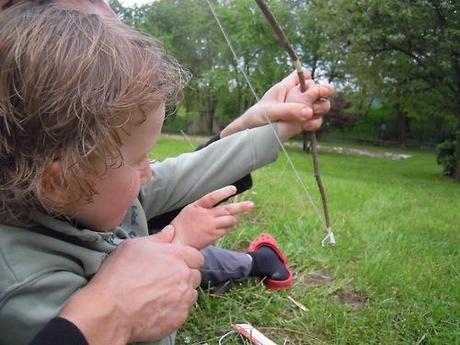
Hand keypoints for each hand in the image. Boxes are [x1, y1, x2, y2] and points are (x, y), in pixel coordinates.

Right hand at [59, 228, 203, 344]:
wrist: (109, 311)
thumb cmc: (118, 275)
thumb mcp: (132, 247)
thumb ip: (157, 238)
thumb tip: (170, 231)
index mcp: (176, 255)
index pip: (197, 257)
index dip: (187, 260)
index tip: (176, 265)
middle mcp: (184, 275)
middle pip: (195, 275)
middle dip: (184, 276)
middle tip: (165, 281)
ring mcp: (183, 297)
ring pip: (191, 294)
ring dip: (181, 293)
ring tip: (160, 296)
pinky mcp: (179, 317)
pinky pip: (183, 311)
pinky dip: (174, 310)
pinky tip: (158, 308)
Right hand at [171, 185, 254, 248]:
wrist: (178, 241)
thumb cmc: (183, 223)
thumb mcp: (190, 209)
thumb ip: (204, 206)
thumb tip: (220, 202)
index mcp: (198, 206)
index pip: (213, 196)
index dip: (224, 192)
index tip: (233, 189)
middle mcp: (205, 216)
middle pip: (227, 209)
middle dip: (241, 207)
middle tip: (251, 204)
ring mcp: (210, 227)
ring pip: (230, 220)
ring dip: (233, 219)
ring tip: (232, 218)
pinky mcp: (213, 236)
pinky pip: (226, 230)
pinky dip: (228, 227)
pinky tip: (226, 226)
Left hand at [220, 69, 333, 137]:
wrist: (251, 137)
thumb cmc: (255, 119)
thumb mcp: (270, 111)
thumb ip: (289, 110)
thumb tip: (309, 112)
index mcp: (285, 88)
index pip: (303, 76)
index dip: (310, 79)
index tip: (312, 87)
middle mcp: (295, 97)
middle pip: (317, 90)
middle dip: (322, 95)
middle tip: (316, 103)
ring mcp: (300, 111)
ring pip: (320, 106)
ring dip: (320, 110)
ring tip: (310, 115)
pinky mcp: (301, 124)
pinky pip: (315, 121)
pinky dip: (314, 124)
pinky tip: (306, 127)